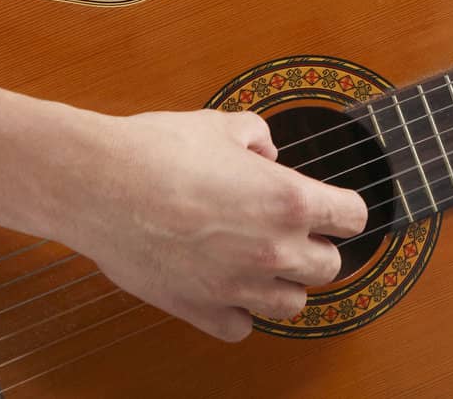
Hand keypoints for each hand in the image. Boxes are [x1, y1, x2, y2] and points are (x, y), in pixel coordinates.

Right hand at [50, 108, 366, 341]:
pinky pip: (241, 327)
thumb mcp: (220, 124)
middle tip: (291, 232)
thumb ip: (257, 137)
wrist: (100, 185)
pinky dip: (238, 311)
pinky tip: (225, 287)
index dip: (344, 209)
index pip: (353, 217)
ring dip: (284, 284)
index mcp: (288, 200)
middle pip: (329, 267)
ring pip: (292, 305)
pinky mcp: (201, 309)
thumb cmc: (158, 150)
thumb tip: (265, 151)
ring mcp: (238, 286)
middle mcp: (272, 250)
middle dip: (316, 247)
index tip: (333, 208)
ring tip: (261, 263)